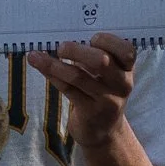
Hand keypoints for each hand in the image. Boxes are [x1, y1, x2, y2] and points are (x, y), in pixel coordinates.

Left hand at [28, 32, 135, 150]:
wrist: (103, 132)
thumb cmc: (101, 93)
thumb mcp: (107, 76)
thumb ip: (95, 56)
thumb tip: (63, 33)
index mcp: (128, 69)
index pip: (127, 51)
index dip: (109, 41)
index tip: (92, 37)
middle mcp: (121, 84)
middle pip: (102, 62)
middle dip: (78, 51)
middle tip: (61, 47)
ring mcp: (106, 100)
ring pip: (78, 77)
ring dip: (54, 64)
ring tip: (36, 56)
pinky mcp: (90, 112)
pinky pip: (67, 89)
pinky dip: (51, 74)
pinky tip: (39, 65)